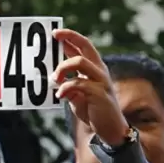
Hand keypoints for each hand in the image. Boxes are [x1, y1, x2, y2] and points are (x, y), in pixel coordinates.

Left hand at [51, 29, 129, 146]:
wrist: (111, 130)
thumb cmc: (93, 110)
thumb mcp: (76, 95)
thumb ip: (67, 84)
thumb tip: (53, 77)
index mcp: (94, 69)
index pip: (83, 47)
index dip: (70, 37)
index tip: (55, 32)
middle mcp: (100, 70)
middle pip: (86, 46)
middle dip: (70, 38)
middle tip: (54, 36)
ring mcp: (101, 81)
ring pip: (80, 62)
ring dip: (62, 68)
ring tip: (53, 79)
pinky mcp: (99, 93)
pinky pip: (79, 84)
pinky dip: (65, 88)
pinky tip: (59, 95)